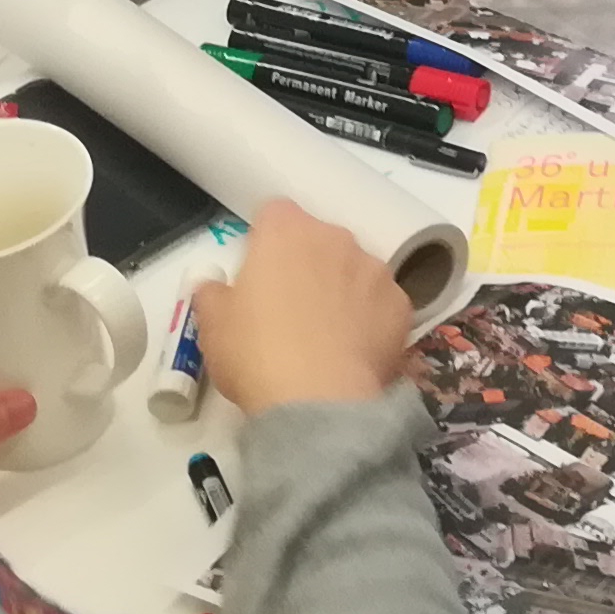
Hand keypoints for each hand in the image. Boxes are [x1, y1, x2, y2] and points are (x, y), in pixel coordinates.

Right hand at [196, 200, 412, 413]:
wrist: (318, 399)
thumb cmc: (256, 353)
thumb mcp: (212, 325)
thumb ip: (213, 295)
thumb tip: (215, 288)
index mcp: (285, 232)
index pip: (275, 214)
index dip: (265, 242)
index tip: (259, 274)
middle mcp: (335, 238)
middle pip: (319, 240)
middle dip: (307, 264)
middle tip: (290, 309)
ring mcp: (374, 269)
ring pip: (354, 269)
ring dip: (342, 289)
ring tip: (327, 335)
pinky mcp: (401, 304)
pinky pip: (382, 302)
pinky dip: (371, 319)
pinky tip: (355, 351)